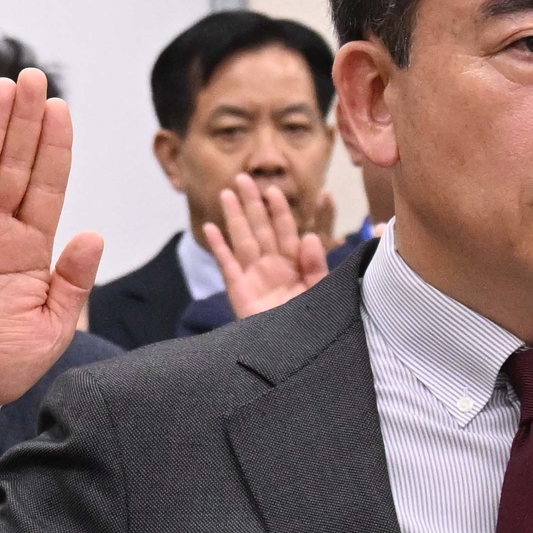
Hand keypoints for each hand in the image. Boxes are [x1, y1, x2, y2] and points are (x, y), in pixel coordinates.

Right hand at [0, 71, 106, 405]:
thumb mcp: (49, 331)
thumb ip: (73, 283)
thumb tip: (95, 235)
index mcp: (28, 248)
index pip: (46, 186)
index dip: (54, 147)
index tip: (62, 110)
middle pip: (14, 164)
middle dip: (25, 121)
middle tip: (34, 78)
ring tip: (5, 88)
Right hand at [203, 176, 329, 318]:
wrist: (293, 354)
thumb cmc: (312, 324)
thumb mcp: (321, 292)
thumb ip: (316, 265)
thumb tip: (308, 237)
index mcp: (295, 265)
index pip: (287, 230)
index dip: (280, 210)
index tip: (273, 190)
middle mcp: (273, 266)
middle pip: (261, 228)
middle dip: (252, 203)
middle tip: (243, 179)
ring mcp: (254, 277)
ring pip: (243, 240)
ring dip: (234, 216)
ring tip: (226, 194)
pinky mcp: (239, 291)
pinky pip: (227, 265)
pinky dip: (218, 247)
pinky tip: (210, 228)